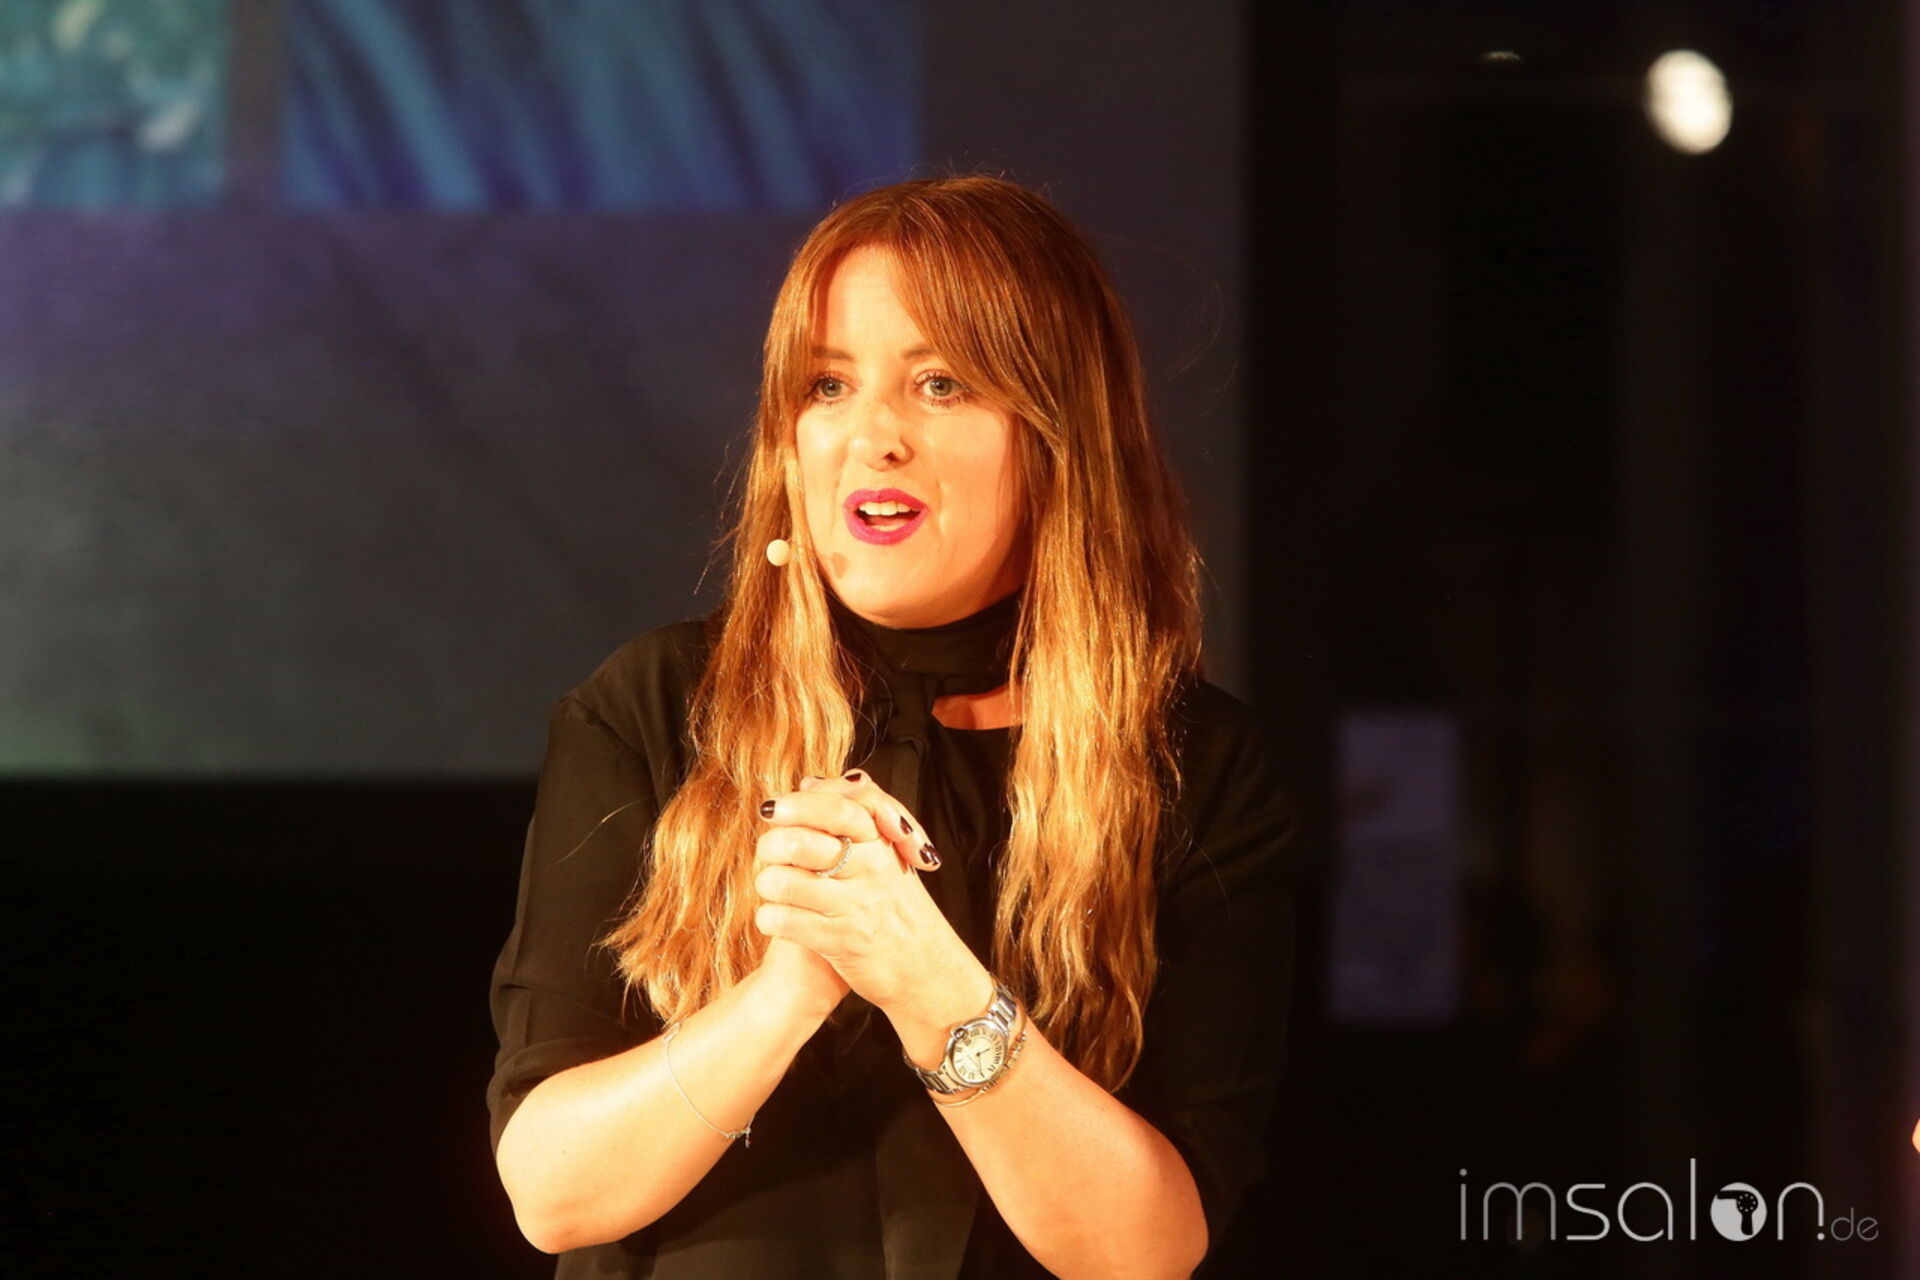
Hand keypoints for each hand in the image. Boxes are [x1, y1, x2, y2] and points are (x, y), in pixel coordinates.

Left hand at [752, 772, 973, 1015]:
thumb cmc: (899, 908)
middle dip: (769, 846)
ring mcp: (855, 906)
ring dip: (766, 884)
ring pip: (783, 881)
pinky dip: (769, 918)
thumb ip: (853, 813)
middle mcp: (870, 870)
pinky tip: (777, 919)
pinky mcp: (839, 941)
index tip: (772, 810)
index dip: (797, 805)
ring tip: (774, 890)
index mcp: (881, 843)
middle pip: (799, 841)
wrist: (926, 970)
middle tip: (769, 854)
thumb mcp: (887, 855)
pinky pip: (783, 920)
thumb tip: (809, 783)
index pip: (837, 806)